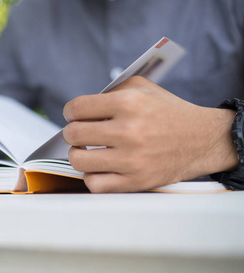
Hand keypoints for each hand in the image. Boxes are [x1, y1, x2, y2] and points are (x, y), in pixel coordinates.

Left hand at [63, 76, 237, 192]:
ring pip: (79, 160)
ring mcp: (132, 160)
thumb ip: (110, 91)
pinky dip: (91, 176)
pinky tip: (98, 167)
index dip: (70, 111)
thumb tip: (79, 109)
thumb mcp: (142, 88)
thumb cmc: (168, 112)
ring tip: (86, 150)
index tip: (74, 115)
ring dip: (78, 154)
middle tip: (79, 133)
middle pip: (73, 134)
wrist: (203, 140)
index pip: (77, 108)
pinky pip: (95, 184)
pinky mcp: (136, 182)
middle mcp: (130, 131)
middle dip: (72, 132)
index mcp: (129, 103)